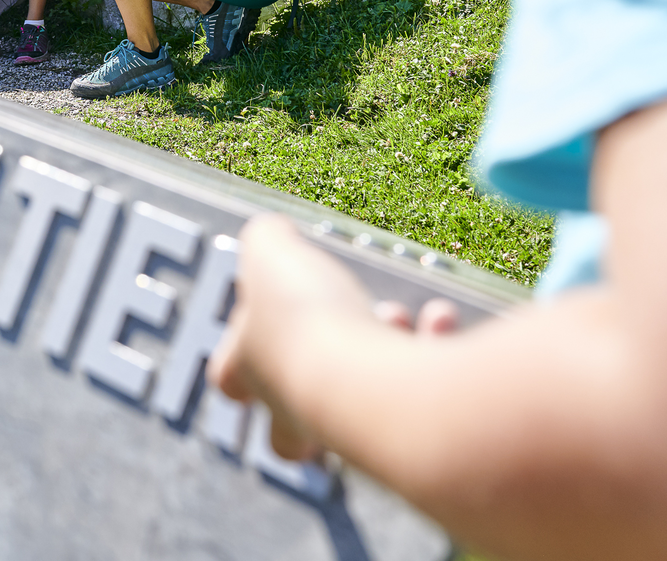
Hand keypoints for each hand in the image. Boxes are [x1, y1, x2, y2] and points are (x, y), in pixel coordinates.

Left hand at [209, 215, 455, 462]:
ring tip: (396, 317)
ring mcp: (346, 428)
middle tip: (341, 350)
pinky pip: (419, 395)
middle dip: (318, 386)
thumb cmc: (308, 320)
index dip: (238, 353)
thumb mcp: (271, 253)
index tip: (258, 318)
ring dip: (387, 348)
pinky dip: (433, 351)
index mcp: (255, 368)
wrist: (370, 385)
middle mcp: (295, 406)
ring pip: (361, 407)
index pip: (229, 375)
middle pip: (289, 430)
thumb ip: (267, 239)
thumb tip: (273, 233)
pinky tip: (438, 321)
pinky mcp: (401, 433)